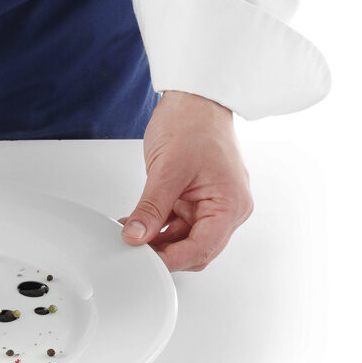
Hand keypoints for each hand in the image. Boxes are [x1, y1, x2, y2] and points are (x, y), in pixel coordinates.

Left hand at [121, 91, 252, 271]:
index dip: (173, 260)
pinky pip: (177, 223)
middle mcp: (227, 208)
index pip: (203, 248)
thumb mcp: (167, 169)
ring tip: (130, 235)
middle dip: (165, 252)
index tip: (146, 263)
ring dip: (157, 240)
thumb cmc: (193, 123)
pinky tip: (137, 223)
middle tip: (134, 251)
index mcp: (231, 204)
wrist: (194, 99)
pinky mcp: (197, 198)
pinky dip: (157, 226)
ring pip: (184, 239)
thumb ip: (151, 208)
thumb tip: (137, 236)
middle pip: (196, 249)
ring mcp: (212, 204)